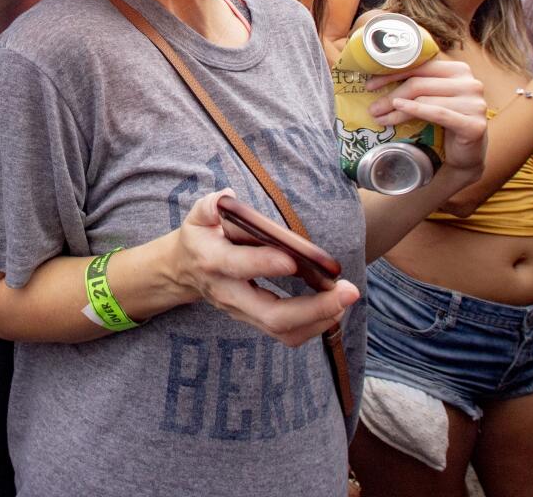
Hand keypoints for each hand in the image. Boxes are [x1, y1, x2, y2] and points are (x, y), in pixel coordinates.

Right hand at [172, 191, 359, 346]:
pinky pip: (287, 335)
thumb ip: (211, 206)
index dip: (265, 264)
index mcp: (213, 261)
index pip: (238, 266)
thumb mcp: (198, 216)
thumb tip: (229, 197)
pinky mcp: (254, 321)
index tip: (295, 259)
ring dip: (321, 319)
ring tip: (345, 298)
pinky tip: (333, 307)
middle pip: (272, 315)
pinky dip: (315, 325)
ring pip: (284, 330)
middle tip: (348, 291)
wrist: (184, 270)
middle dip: (314, 307)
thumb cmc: (200, 237)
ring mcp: (242, 312)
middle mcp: (228, 293)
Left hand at [366, 58, 487, 176]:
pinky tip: (397, 110)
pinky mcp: (473, 124)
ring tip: (379, 118)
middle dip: (391, 95)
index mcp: (459, 70)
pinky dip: (415, 110)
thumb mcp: (432, 98)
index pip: (420, 66)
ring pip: (424, 100)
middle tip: (372, 108)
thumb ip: (417, 84)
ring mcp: (475, 103)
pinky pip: (438, 113)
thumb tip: (376, 79)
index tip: (370, 84)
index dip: (392, 74)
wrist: (467, 153)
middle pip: (419, 83)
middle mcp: (471, 83)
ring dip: (396, 110)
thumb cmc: (446, 122)